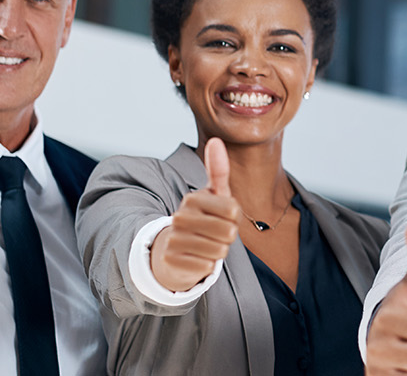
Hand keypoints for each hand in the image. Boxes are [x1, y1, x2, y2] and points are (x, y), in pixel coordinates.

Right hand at [151, 137, 239, 292]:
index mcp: (193, 198)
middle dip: (228, 237)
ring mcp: (174, 238)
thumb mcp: (213, 195)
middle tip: (214, 234)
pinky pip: (207, 266)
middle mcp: (180, 216)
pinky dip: (207, 266)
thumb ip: (218, 170)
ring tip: (205, 246)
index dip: (234, 218)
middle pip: (229, 232)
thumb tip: (216, 139)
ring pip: (219, 251)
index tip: (223, 217)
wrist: (172, 250)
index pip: (233, 210)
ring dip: (218, 252)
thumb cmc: (202, 219)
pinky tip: (196, 258)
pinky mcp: (172, 260)